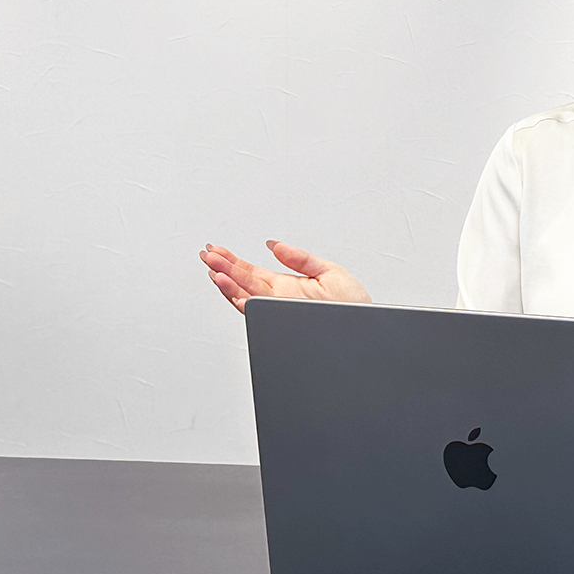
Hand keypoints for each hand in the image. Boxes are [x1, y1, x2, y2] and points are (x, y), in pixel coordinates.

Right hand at [199, 240, 371, 312]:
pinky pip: (256, 310)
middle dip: (223, 267)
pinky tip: (229, 288)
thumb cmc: (354, 306)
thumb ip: (299, 258)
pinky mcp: (284, 318)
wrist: (369, 328)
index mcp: (288, 286)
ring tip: (212, 269)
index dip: (233, 261)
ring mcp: (281, 309)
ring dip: (226, 282)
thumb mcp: (329, 271)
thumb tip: (274, 244)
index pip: (253, 272)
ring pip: (245, 296)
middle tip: (205, 254)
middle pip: (244, 282)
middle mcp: (280, 299)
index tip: (217, 250)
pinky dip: (240, 299)